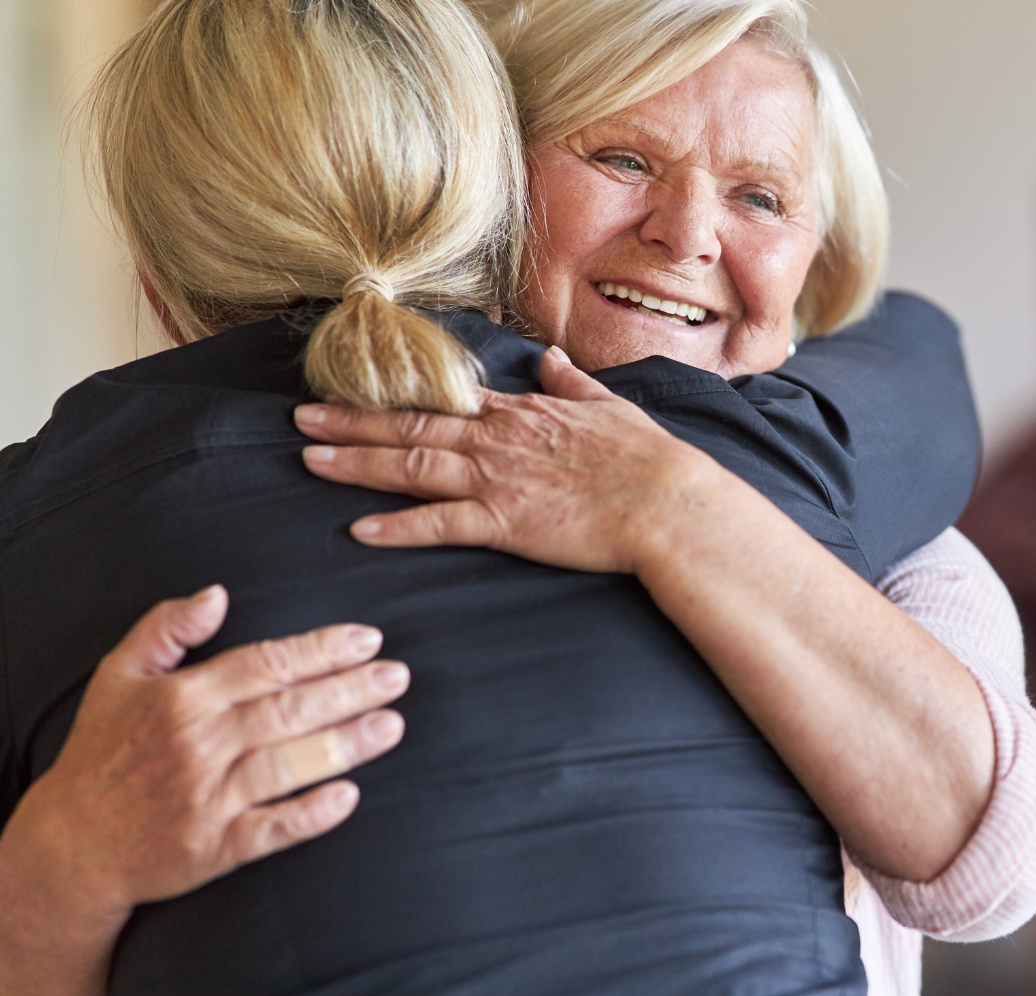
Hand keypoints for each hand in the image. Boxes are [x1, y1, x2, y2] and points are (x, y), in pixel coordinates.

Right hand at [1, 585, 408, 927]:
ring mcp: (207, 799)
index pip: (266, 663)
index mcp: (183, 698)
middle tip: (398, 676)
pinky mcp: (213, 849)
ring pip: (288, 765)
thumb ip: (166, 627)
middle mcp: (198, 744)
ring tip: (393, 725)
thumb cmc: (102, 752)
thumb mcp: (119, 676)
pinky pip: (271, 829)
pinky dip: (310, 814)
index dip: (321, 649)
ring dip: (345, 744)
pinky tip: (349, 797)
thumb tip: (217, 593)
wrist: (70, 846)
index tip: (368, 639)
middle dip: (350, 690)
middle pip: (289, 709)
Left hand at [295, 347, 719, 573]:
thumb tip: (552, 359)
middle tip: (302, 420)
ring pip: (413, 467)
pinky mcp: (507, 522)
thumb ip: (573, 383)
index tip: (357, 393)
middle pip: (411, 428)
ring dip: (358, 463)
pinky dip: (399, 528)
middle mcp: (497, 440)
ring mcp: (498, 480)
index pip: (443, 401)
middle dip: (353, 423)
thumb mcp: (608, 407)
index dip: (393, 399)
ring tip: (311, 461)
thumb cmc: (645, 458)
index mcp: (520, 414)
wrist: (667, 501)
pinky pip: (442, 524)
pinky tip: (361, 530)